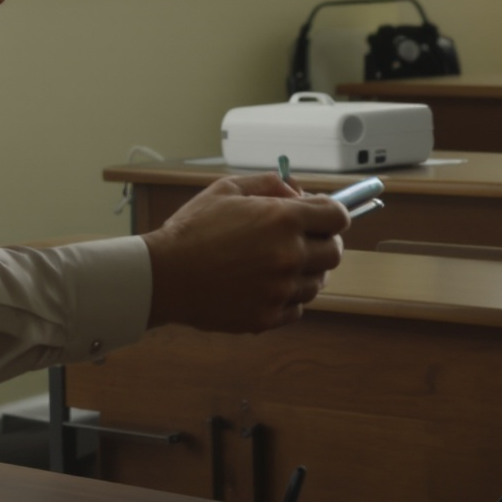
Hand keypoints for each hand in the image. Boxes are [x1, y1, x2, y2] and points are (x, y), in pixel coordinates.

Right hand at [143, 173, 349, 331]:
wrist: (164, 276)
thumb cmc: (192, 230)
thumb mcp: (227, 190)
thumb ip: (269, 184)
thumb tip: (298, 192)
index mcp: (284, 220)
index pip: (338, 217)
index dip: (333, 214)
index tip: (322, 218)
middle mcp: (289, 255)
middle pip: (335, 253)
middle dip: (323, 243)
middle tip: (303, 241)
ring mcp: (280, 290)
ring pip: (317, 283)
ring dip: (306, 272)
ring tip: (276, 265)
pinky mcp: (268, 316)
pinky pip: (297, 308)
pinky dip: (288, 297)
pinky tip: (266, 286)